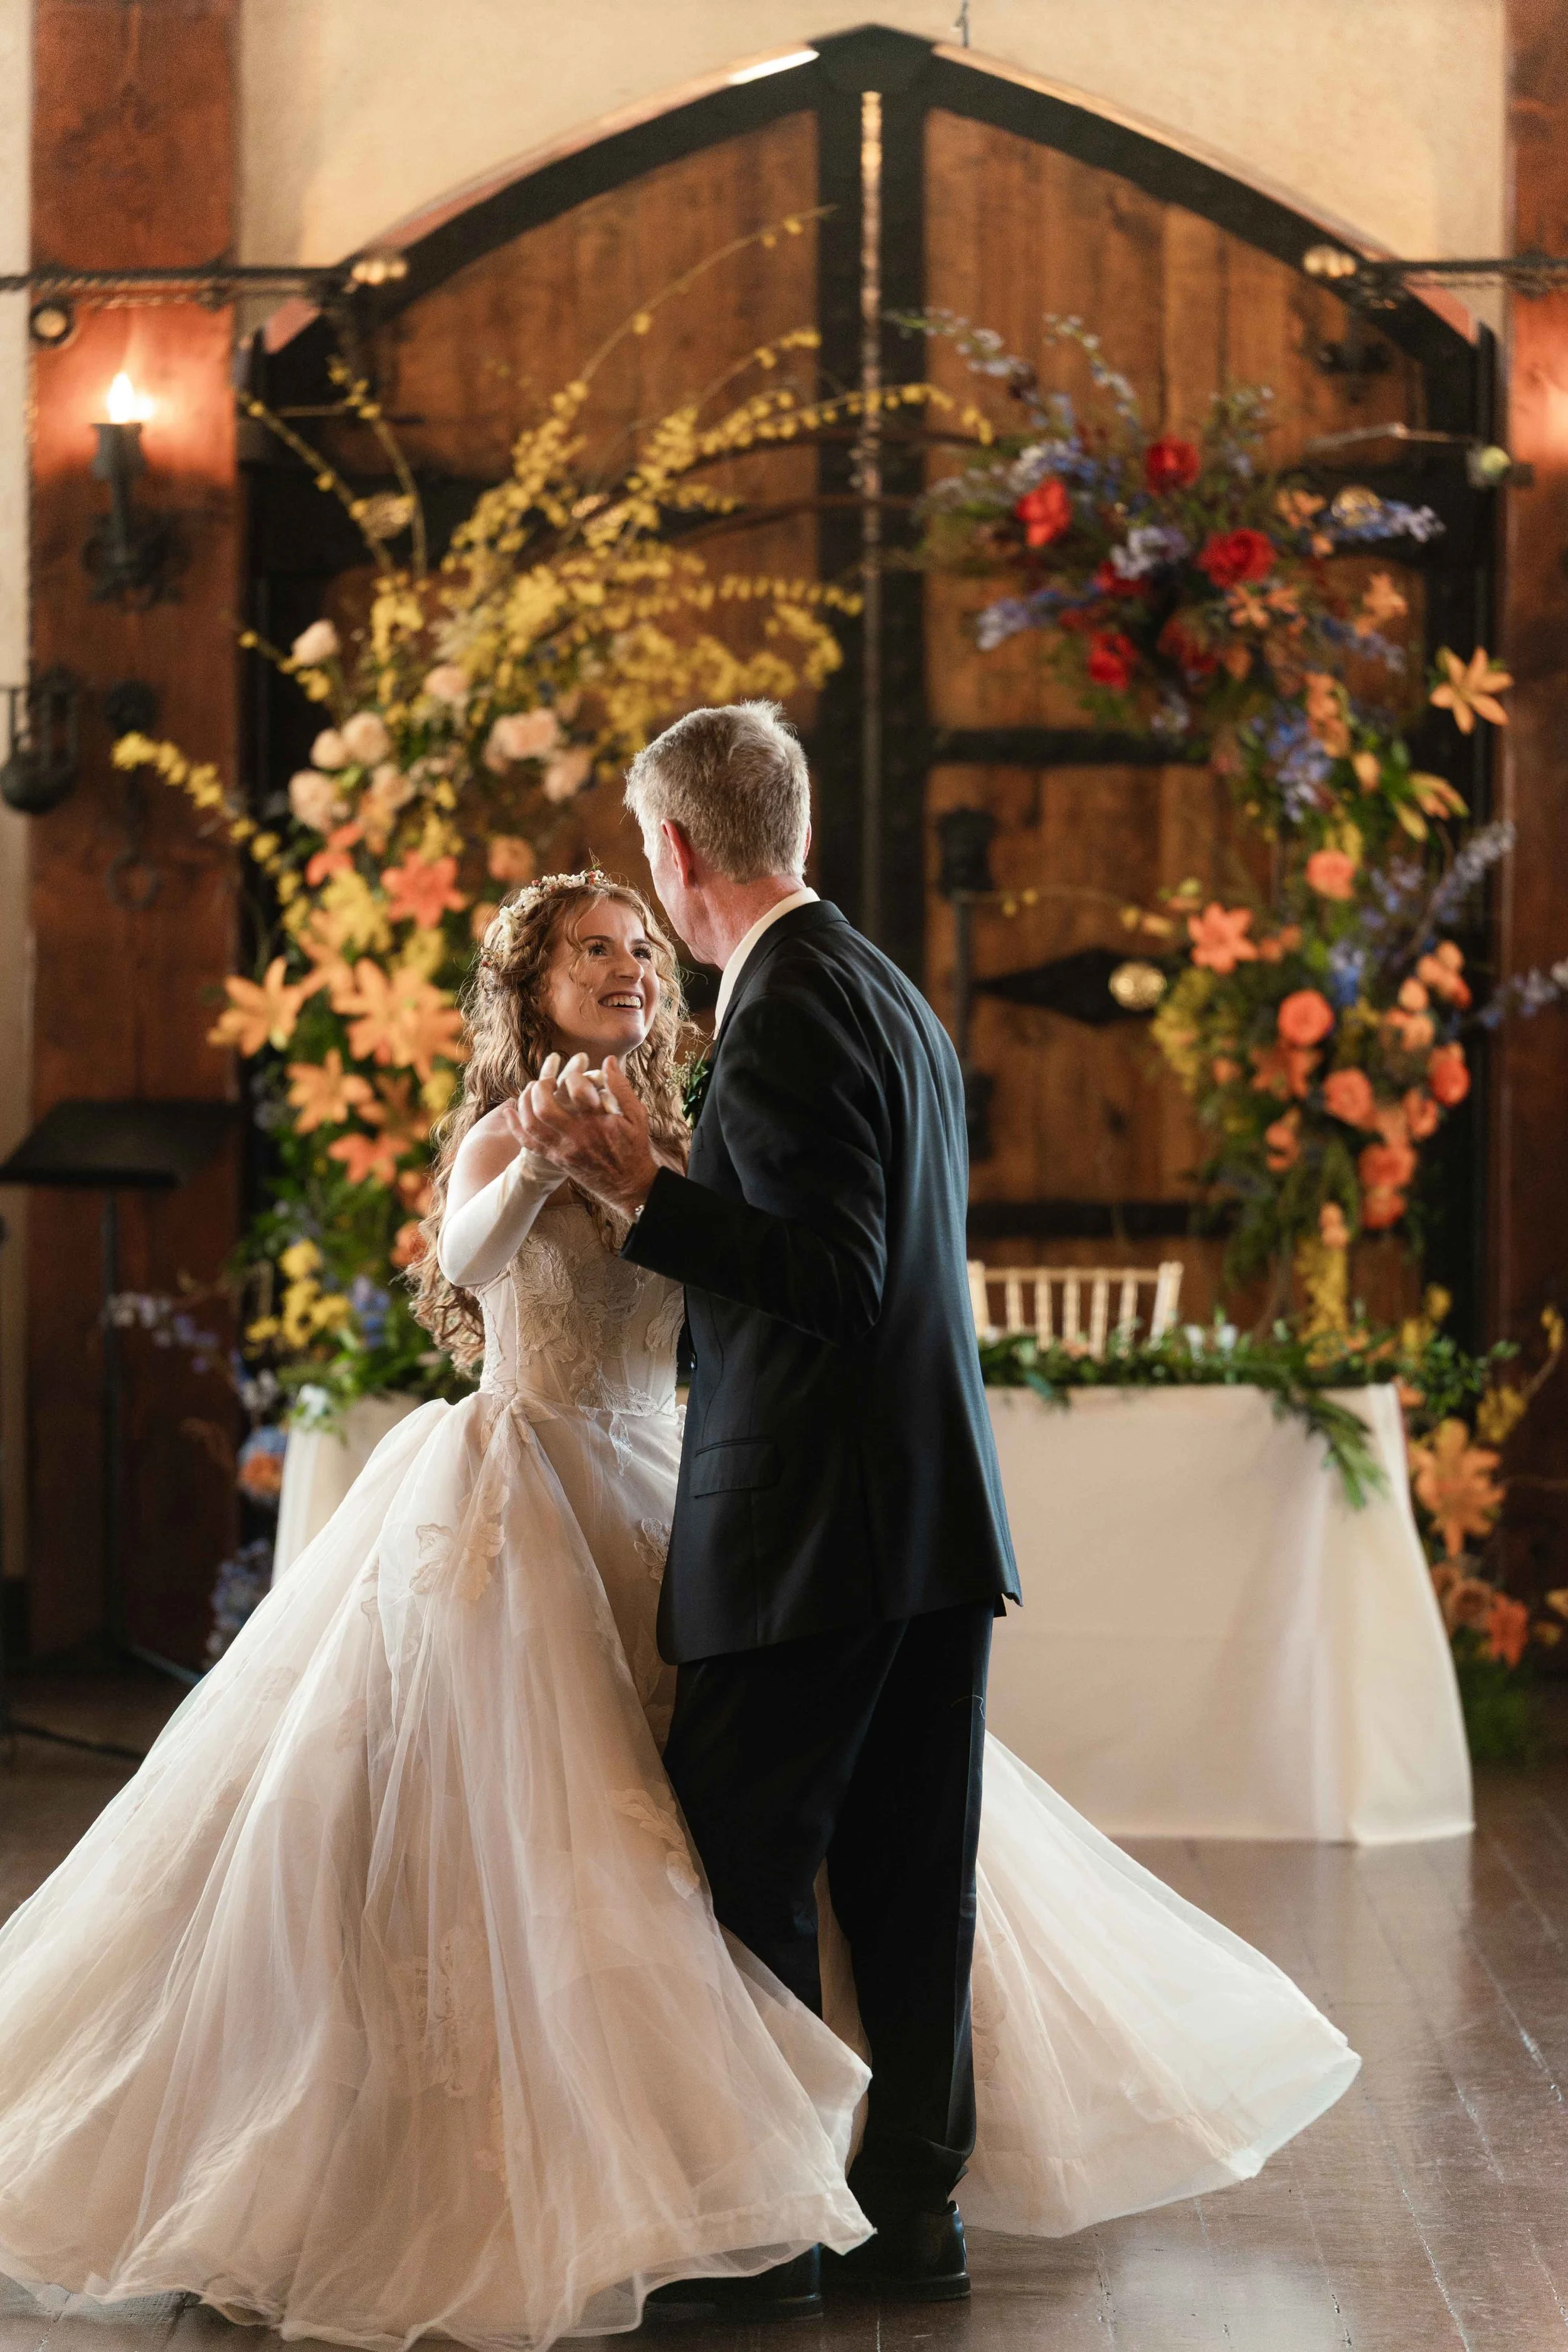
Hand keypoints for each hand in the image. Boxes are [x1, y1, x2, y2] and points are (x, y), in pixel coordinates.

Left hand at [516, 1053, 659, 1218]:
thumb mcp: (636, 1115)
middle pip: (544, 1108)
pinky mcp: (556, 1158)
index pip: (576, 1091)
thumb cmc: (634, 1147)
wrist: (628, 1185)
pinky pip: (529, 1143)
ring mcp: (563, 1149)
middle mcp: (577, 1136)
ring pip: (532, 1124)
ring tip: (532, 1089)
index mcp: (598, 1122)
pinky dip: (515, 1126)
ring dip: (525, 1102)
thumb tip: (608, 1060)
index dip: (574, 1075)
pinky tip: (509, 1111)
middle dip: (540, 1087)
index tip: (579, 1073)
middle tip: (548, 1081)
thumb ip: (621, 1087)